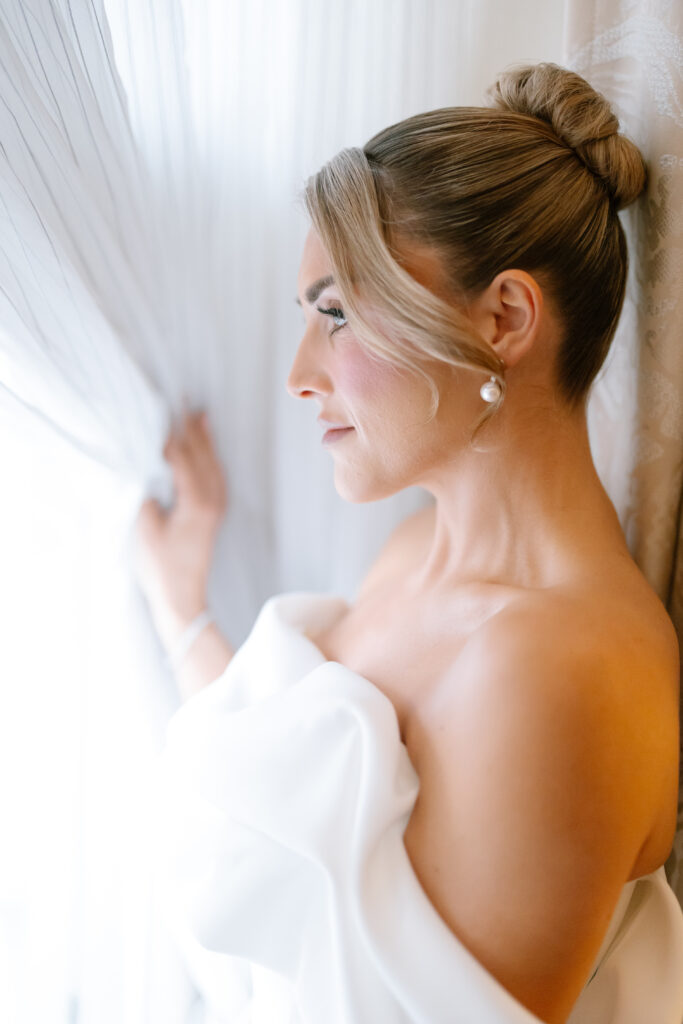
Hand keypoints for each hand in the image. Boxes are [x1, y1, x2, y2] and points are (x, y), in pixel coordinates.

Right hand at [134, 407, 227, 647]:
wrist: (182, 597)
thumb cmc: (160, 566)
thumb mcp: (144, 527)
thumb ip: (146, 492)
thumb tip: (144, 465)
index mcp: (196, 501)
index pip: (182, 457)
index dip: (171, 434)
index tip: (161, 411)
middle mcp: (212, 500)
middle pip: (202, 455)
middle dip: (192, 429)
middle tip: (184, 401)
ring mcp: (216, 507)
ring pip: (213, 464)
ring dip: (204, 440)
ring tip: (198, 415)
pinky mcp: (215, 514)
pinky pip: (216, 476)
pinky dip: (209, 458)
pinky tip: (205, 450)